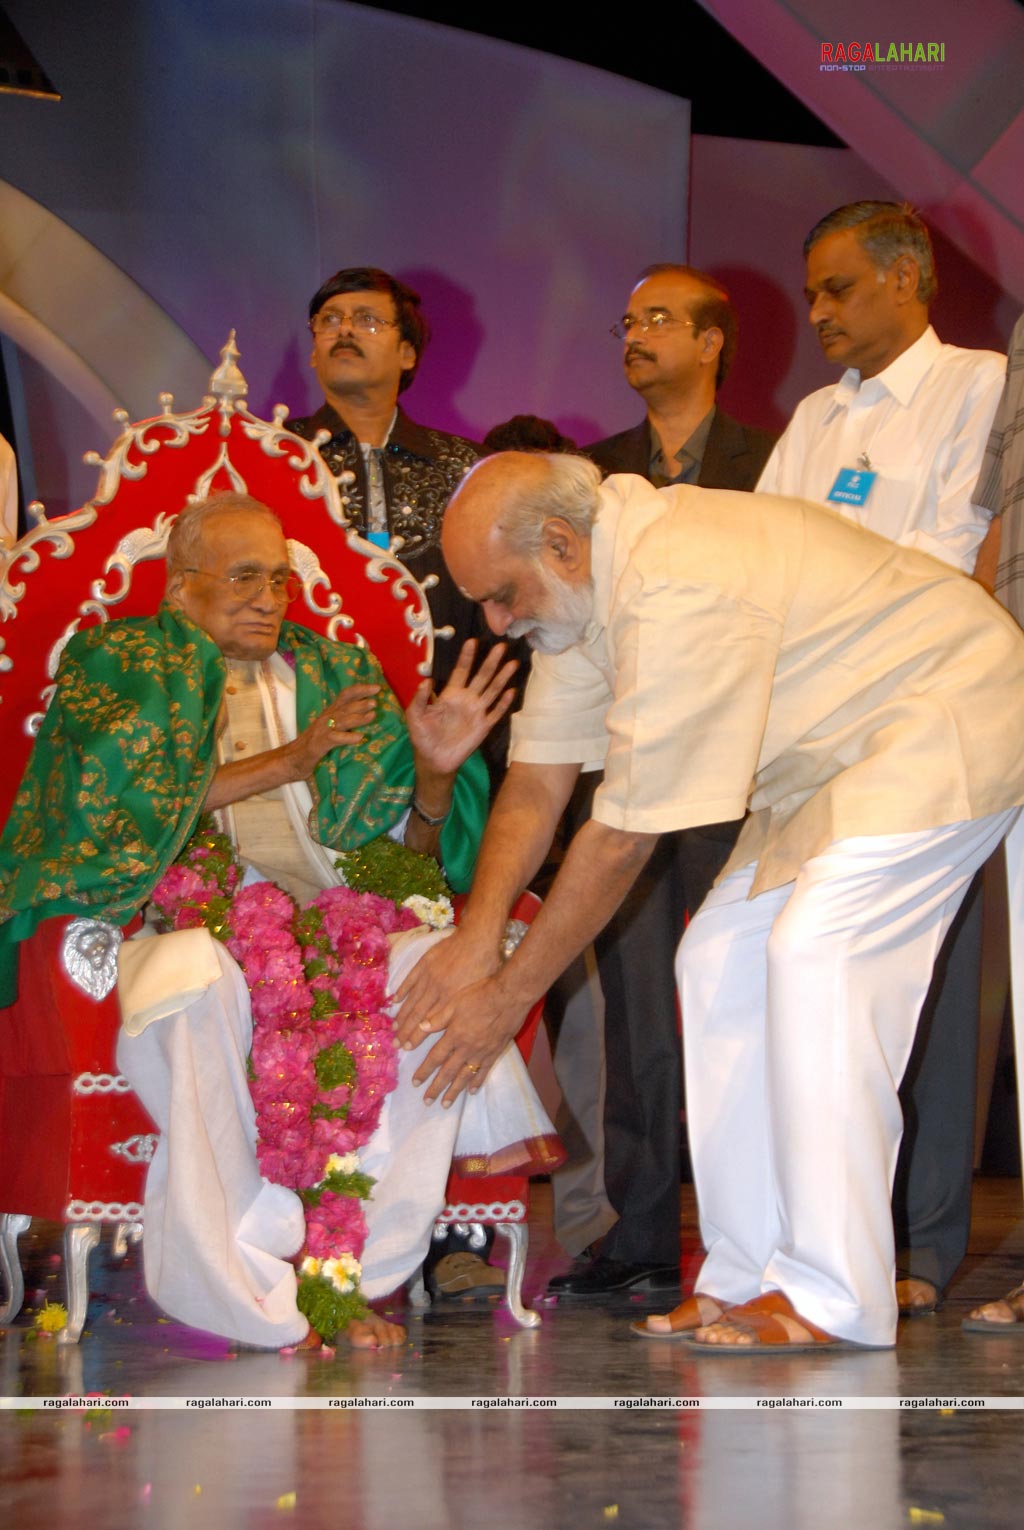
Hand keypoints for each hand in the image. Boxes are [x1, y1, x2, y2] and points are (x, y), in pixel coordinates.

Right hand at [287, 684, 379, 776]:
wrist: (292, 758)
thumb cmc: (315, 743)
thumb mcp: (330, 727)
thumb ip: (344, 719)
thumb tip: (366, 714)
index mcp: (330, 712)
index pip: (345, 695)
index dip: (360, 689)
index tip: (377, 688)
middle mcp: (326, 718)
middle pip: (344, 706)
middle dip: (360, 702)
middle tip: (375, 701)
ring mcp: (322, 730)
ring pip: (341, 720)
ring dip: (358, 717)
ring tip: (372, 715)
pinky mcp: (320, 743)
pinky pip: (335, 738)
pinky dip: (348, 737)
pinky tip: (360, 737)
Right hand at [392, 926, 499, 1048]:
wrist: (478, 939)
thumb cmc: (485, 966)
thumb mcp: (478, 993)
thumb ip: (463, 1009)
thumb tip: (453, 1026)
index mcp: (450, 1001)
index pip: (428, 1024)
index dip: (416, 1037)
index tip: (406, 1048)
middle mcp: (436, 991)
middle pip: (416, 1016)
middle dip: (404, 1032)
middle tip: (394, 1044)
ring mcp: (428, 977)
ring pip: (411, 1000)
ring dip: (401, 1015)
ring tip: (393, 1028)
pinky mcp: (424, 964)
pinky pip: (410, 980)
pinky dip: (401, 991)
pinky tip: (393, 1000)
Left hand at [404, 640, 517, 778]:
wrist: (433, 760)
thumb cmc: (423, 737)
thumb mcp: (414, 716)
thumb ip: (419, 699)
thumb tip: (427, 681)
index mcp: (451, 694)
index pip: (461, 671)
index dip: (466, 657)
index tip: (472, 641)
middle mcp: (466, 699)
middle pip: (482, 676)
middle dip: (491, 662)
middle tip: (501, 646)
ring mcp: (477, 712)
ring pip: (492, 690)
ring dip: (502, 677)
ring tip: (513, 663)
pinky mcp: (483, 726)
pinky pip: (495, 713)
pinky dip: (503, 703)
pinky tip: (511, 691)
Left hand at [410, 975, 522, 1106]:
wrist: (509, 996)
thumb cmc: (480, 995)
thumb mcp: (454, 1002)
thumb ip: (437, 1018)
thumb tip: (419, 1029)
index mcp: (454, 1035)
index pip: (435, 1057)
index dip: (424, 1071)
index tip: (415, 1082)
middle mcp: (466, 1048)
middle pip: (448, 1072)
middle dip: (436, 1087)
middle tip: (427, 1101)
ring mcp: (482, 1052)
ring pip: (464, 1076)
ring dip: (454, 1091)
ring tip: (445, 1103)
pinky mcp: (495, 1052)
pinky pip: (484, 1071)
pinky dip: (477, 1082)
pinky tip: (471, 1091)